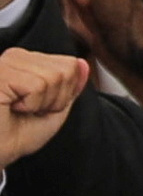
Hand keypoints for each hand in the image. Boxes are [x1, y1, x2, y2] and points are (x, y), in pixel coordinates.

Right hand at [0, 49, 91, 168]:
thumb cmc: (12, 138)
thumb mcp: (52, 112)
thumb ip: (70, 87)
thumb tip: (83, 63)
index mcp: (27, 62)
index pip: (70, 64)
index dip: (63, 94)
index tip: (38, 108)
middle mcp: (15, 57)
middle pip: (66, 69)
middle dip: (55, 99)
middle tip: (27, 111)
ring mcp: (6, 64)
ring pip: (54, 77)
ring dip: (41, 103)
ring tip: (17, 110)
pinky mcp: (0, 75)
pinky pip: (38, 86)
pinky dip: (30, 104)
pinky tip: (9, 108)